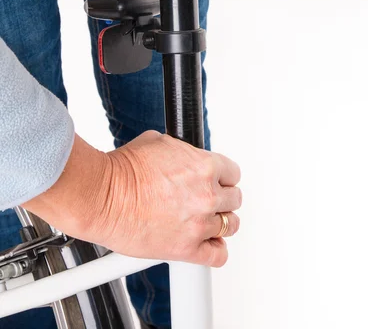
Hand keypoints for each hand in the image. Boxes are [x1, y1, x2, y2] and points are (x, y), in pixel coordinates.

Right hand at [23, 132, 241, 267]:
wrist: (103, 196)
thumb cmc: (123, 171)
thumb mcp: (159, 142)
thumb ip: (182, 152)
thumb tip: (184, 155)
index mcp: (204, 166)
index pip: (233, 173)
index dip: (223, 177)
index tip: (217, 181)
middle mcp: (207, 195)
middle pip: (234, 199)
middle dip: (221, 198)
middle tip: (206, 199)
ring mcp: (199, 223)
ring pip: (230, 226)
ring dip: (220, 222)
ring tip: (205, 220)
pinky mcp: (187, 249)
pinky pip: (217, 255)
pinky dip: (215, 250)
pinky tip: (207, 244)